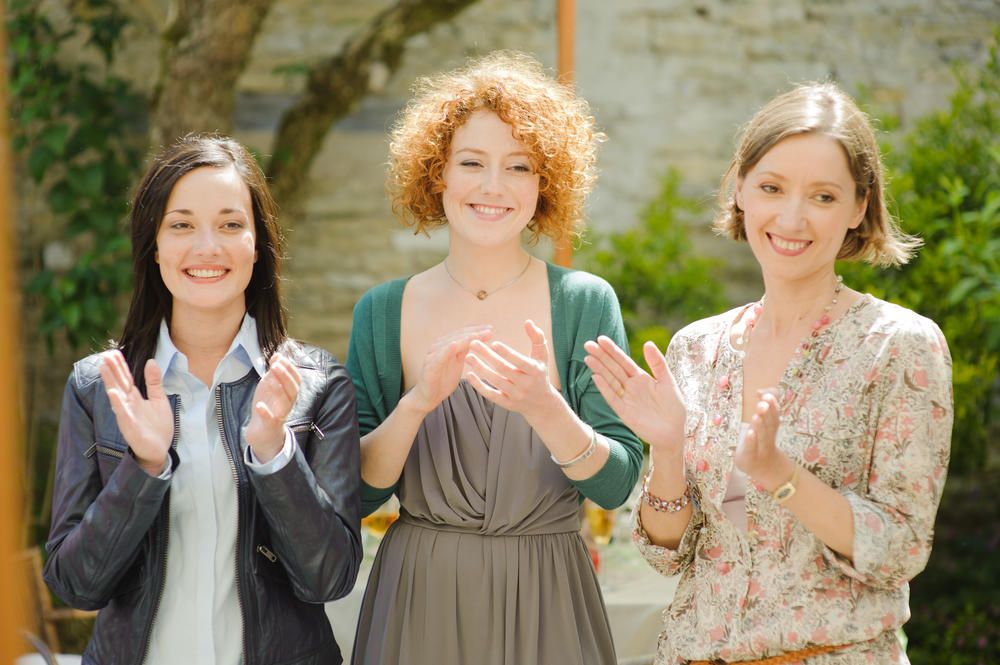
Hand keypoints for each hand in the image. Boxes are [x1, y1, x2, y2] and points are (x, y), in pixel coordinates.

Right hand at [99, 351, 172, 475]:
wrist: (159, 450)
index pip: (126, 378)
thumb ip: (153, 381)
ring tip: (104, 368)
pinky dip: (119, 404)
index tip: (113, 352)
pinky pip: (124, 415)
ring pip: (117, 396)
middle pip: (119, 384)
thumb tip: (150, 360)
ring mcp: (128, 416)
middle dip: (112, 370)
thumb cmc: (157, 426)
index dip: (120, 365)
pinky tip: (114, 394)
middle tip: (105, 355)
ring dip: (111, 382)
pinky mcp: (131, 428)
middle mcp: (128, 405)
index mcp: (135, 397)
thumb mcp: (158, 399)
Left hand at [245, 353, 301, 461]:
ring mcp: (280, 415)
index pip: (296, 380)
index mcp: (289, 394)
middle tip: (274, 365)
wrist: (262, 432)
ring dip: (278, 391)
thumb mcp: (270, 387)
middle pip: (293, 390)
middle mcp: (288, 404)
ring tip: (268, 379)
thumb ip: (274, 373)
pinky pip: (271, 420)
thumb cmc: (268, 406)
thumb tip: (276, 355)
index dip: (290, 368)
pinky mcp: (271, 426)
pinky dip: (266, 413)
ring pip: (285, 404)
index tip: (279, 358)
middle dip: (285, 376)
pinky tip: (259, 406)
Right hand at [406, 325, 493, 414]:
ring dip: (464, 339)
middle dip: (474, 332)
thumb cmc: (443, 379)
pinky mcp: (430, 366)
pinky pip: (439, 356)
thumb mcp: (457, 362)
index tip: (491, 328)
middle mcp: (439, 346)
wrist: (428, 396)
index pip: (463, 333)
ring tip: (477, 335)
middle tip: (489, 331)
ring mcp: (433, 355)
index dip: (476, 330)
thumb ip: (464, 350)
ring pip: (450, 343)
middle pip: (458, 335)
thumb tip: (478, 339)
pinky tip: (455, 345)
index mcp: (446, 345)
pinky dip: (447, 350)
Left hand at [464, 319, 561, 420]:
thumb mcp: (543, 355)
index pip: (520, 362)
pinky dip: (479, 386)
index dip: (507, 353)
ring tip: (468, 357)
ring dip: (480, 369)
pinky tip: (469, 375)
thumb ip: (537, 337)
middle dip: (487, 356)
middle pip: (503, 369)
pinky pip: (491, 395)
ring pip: (495, 381)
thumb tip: (527, 322)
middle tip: (474, 344)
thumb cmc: (540, 373)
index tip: (493, 343)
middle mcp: (525, 384)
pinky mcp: (507, 404)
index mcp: (535, 371)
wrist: (542, 404)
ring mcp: (516, 395)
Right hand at [583, 336, 684, 456]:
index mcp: (641, 378)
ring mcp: (626, 399)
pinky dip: (604, 388)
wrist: (673, 433)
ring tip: (588, 357)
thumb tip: (648, 343)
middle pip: (613, 368)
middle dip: (601, 356)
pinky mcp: (624, 412)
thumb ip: (658, 363)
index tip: (601, 339)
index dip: (613, 350)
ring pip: (610, 380)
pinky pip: (612, 398)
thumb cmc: (673, 408)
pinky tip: (595, 377)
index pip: (623, 361)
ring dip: (599, 369)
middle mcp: (631, 387)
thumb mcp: (668, 382)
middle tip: (588, 344)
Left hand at [734, 390, 791, 487]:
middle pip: (769, 424)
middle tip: (763, 402)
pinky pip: (752, 449)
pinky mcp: (750, 457)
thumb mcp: (763, 424)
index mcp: (771, 427)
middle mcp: (768, 436)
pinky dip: (751, 441)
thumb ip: (764, 406)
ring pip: (762, 436)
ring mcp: (760, 448)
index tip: (768, 395)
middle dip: (767, 413)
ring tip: (757, 416)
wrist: (766, 469)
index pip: (774, 414)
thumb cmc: (761, 441)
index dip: (772, 405)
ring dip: (760, 426)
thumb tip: (760, 391)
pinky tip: (750, 433)